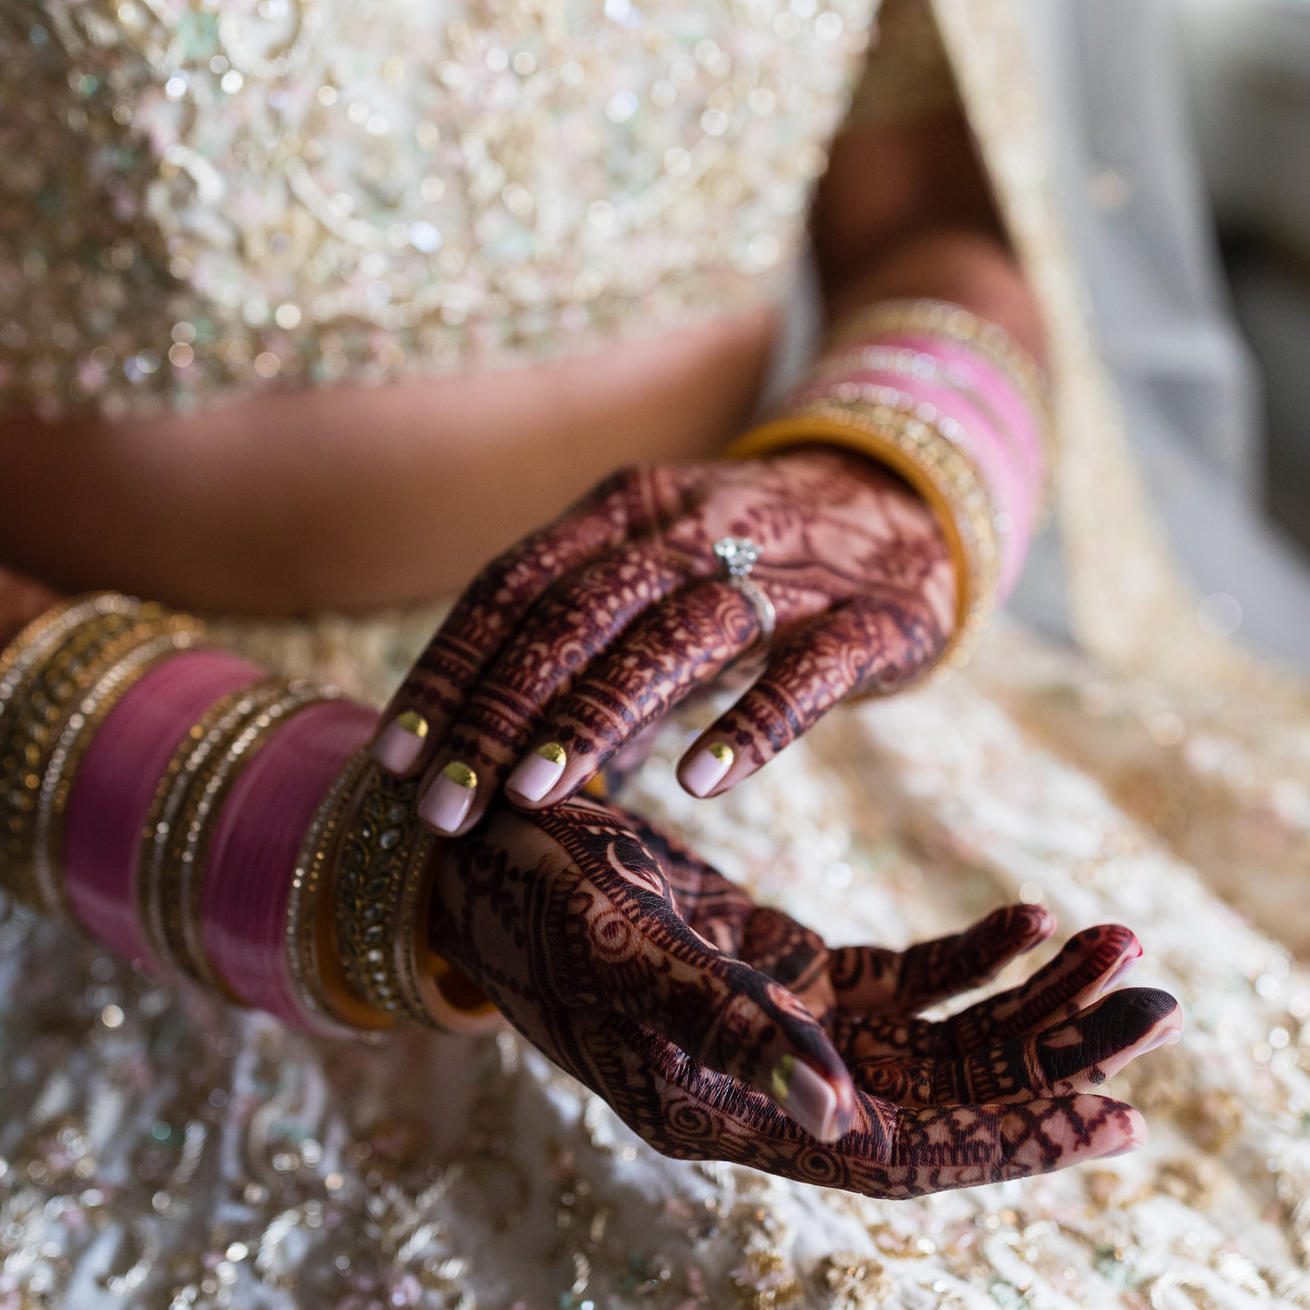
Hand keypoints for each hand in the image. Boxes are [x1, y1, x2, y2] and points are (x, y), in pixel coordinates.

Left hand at [375, 453, 954, 834]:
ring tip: (534, 793)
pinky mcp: (870, 621)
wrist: (913, 500)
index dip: (449, 671)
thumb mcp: (653, 580)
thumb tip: (484, 766)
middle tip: (443, 809)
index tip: (396, 759)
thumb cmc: (752, 566)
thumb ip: (577, 654)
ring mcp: (785, 572)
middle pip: (575, 615)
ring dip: (596, 715)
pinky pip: (804, 674)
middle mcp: (692, 529)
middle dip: (498, 712)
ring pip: (673, 636)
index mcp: (624, 512)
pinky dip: (751, 724)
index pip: (514, 586)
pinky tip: (699, 782)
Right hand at [428, 795, 1180, 1198]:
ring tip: (1125, 952)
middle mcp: (771, 1090)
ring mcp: (786, 1032)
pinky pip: (904, 984)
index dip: (1002, 1141)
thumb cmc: (534, 901)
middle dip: (1052, 1057)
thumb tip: (844, 1114)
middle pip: (941, 1097)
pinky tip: (1032, 919)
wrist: (477, 851)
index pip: (896, 1153)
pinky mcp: (789, 974)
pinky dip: (972, 956)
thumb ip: (731, 1027)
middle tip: (1160, 1012)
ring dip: (1031, 1002)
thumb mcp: (626, 951)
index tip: (1113, 1119)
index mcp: (728, 1113)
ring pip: (938, 1039)